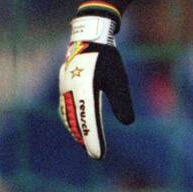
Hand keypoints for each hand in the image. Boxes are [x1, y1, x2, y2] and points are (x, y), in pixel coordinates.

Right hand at [58, 13, 133, 158]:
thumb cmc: (106, 57)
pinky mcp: (65, 86)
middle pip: (77, 122)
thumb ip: (122, 101)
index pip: (89, 122)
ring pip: (69, 116)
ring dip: (77, 131)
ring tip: (85, 143)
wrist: (89, 35)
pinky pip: (65, 108)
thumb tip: (128, 122)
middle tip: (95, 154)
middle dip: (85, 139)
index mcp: (84, 91)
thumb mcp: (118, 78)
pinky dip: (71, 120)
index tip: (98, 156)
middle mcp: (71, 92)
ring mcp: (65, 89)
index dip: (94, 141)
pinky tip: (76, 125)